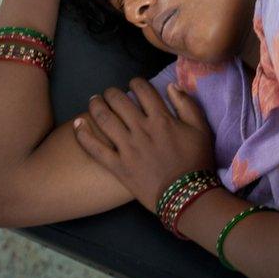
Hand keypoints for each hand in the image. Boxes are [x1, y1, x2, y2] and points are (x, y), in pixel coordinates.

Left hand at [73, 79, 215, 212]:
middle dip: (112, 92)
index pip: (143, 91)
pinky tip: (77, 124)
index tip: (133, 83)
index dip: (136, 82)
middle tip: (109, 92)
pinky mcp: (117, 166)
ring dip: (96, 105)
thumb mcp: (201, 129)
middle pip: (119, 102)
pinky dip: (83, 135)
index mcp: (161, 119)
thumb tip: (171, 86)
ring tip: (93, 100)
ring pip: (104, 119)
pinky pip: (95, 148)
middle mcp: (140, 129)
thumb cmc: (197, 161)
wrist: (186, 195)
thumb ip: (187, 104)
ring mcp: (126, 148)